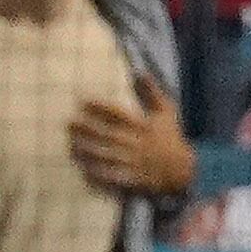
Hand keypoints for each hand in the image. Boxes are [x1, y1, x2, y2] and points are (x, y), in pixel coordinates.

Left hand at [67, 77, 194, 199]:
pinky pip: (111, 177)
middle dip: (87, 129)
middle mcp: (136, 143)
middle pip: (107, 135)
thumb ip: (152, 92)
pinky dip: (97, 174)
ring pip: (106, 156)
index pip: (118, 114)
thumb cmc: (170, 137)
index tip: (83, 102)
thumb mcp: (166, 111)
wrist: (182, 170)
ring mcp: (133, 162)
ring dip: (87, 151)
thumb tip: (140, 72)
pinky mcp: (131, 179)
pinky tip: (82, 169)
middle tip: (69, 123)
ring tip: (71, 144)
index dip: (100, 107)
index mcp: (143, 126)